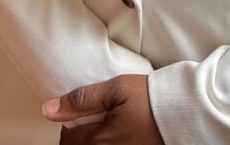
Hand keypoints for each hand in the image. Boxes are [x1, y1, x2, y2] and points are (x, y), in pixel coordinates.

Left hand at [42, 74, 162, 143]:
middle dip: (78, 138)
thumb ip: (81, 99)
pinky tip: (116, 135)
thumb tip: (48, 108)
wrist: (181, 113)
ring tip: (104, 128)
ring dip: (92, 141)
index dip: (68, 125)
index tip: (77, 114)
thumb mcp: (115, 89)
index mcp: (98, 139)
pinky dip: (107, 144)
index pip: (67, 140)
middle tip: (89, 121)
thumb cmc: (149, 98)